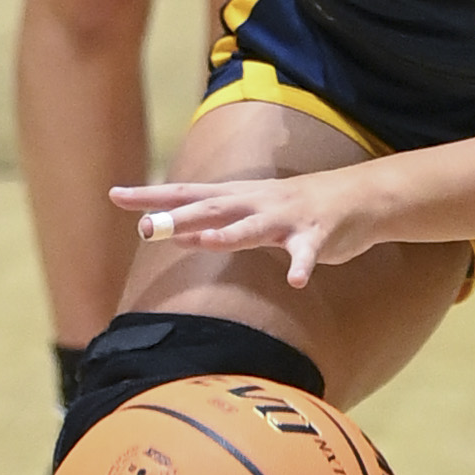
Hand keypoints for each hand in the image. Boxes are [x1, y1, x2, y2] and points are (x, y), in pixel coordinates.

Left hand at [111, 169, 383, 292]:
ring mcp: (286, 217)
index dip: (152, 196)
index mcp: (238, 196)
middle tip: (144, 227)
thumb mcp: (250, 211)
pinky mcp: (316, 235)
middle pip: (212, 208)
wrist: (359, 197)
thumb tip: (174, 235)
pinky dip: (301, 265)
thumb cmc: (296, 208)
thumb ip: (215, 224)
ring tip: (202, 241)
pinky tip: (296, 281)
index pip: (186, 193)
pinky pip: (306, 253)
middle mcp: (256, 202)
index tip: (114, 195)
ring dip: (228, 234)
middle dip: (177, 217)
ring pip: (253, 227)